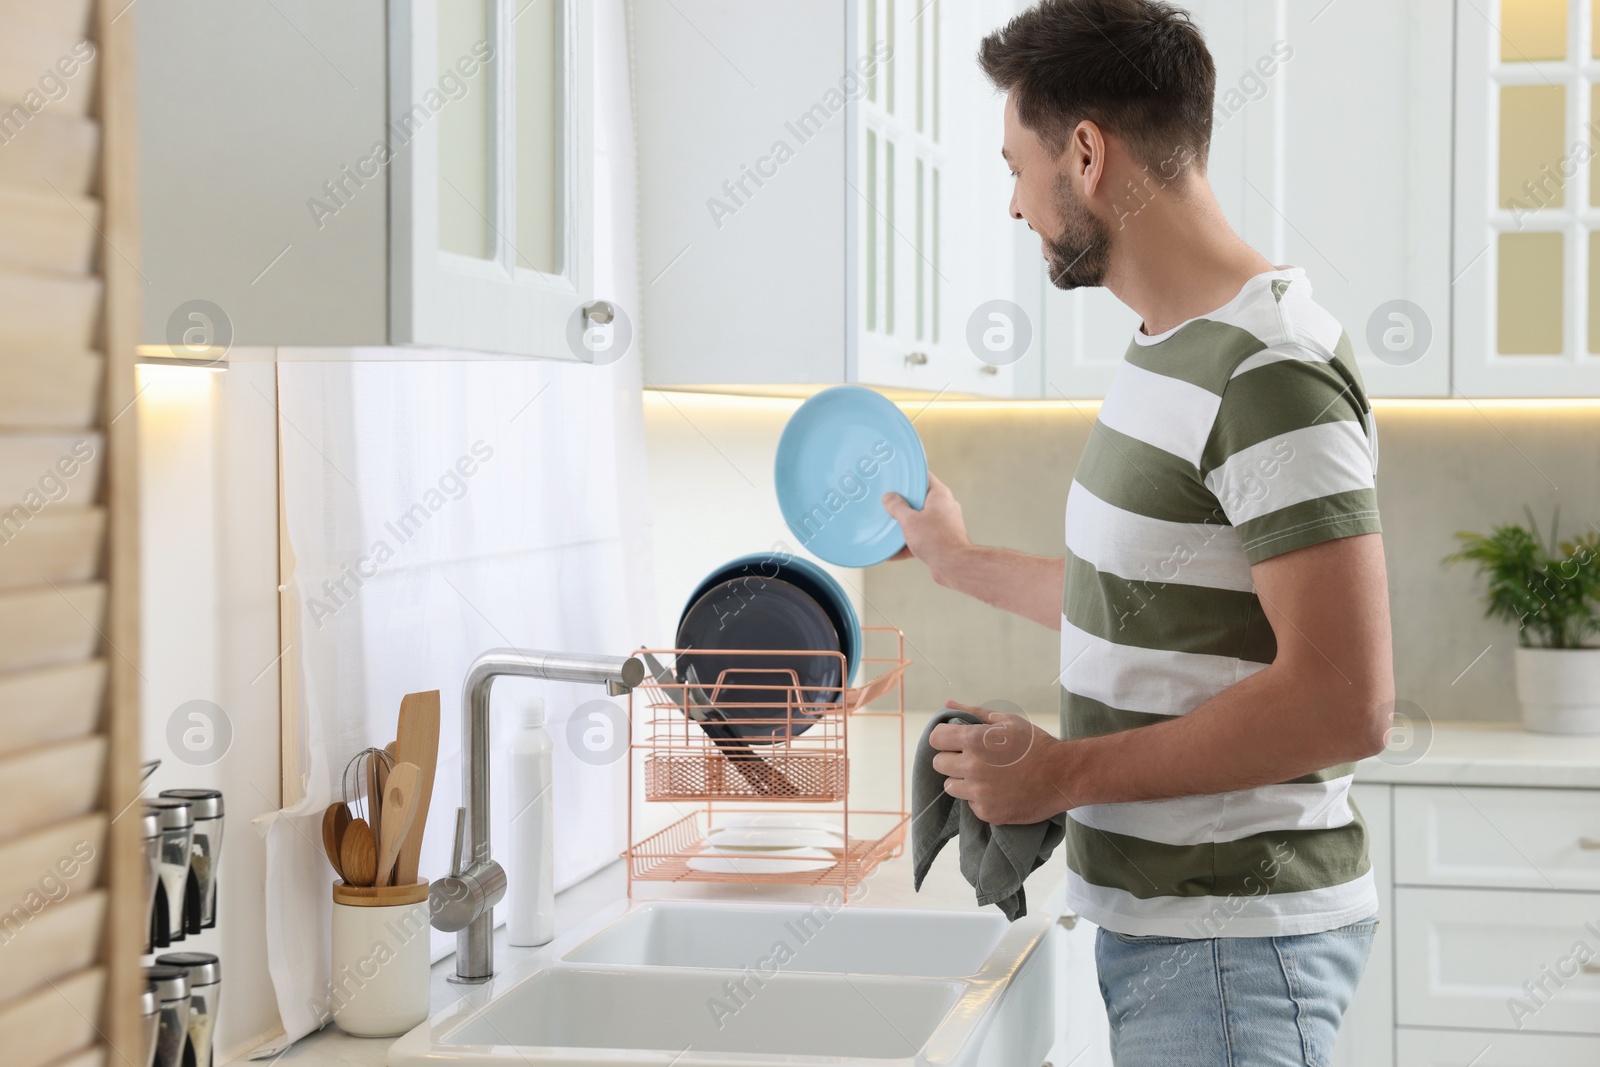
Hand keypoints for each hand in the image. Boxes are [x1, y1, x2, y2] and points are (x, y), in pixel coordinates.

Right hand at [883, 473, 970, 577]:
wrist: (954, 566)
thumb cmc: (936, 540)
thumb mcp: (910, 521)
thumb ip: (897, 507)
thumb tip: (889, 498)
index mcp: (939, 495)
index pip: (923, 477)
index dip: (908, 477)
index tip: (894, 479)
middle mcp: (944, 507)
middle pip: (919, 499)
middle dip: (902, 503)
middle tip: (886, 503)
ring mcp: (943, 524)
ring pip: (919, 520)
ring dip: (904, 525)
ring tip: (886, 527)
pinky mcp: (940, 540)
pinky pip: (921, 537)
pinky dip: (907, 543)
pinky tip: (891, 552)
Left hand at [929, 702, 1071, 824]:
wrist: (1063, 776)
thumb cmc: (1035, 745)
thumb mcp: (1007, 722)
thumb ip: (973, 713)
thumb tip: (947, 704)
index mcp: (975, 741)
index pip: (936, 739)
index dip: (945, 738)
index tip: (955, 741)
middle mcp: (972, 767)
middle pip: (939, 764)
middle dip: (952, 759)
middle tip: (973, 759)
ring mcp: (979, 793)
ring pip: (951, 787)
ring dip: (962, 781)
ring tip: (985, 776)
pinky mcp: (988, 813)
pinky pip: (971, 805)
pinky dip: (980, 799)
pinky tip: (998, 791)